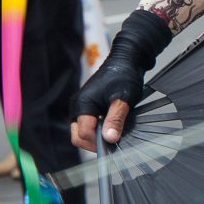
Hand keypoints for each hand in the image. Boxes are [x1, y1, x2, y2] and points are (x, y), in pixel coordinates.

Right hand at [71, 10, 170, 150]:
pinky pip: (87, 124)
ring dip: (96, 136)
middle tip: (112, 143)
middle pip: (78, 136)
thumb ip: (115, 119)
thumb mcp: (123, 99)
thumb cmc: (124, 75)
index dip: (97, 143)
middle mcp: (77, 106)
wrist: (126, 59)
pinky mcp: (87, 105)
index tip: (113, 145)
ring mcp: (81, 106)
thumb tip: (109, 139)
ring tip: (113, 133)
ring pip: (82, 131)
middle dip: (94, 143)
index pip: (83, 134)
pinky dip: (97, 129)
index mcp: (82, 104)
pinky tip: (111, 126)